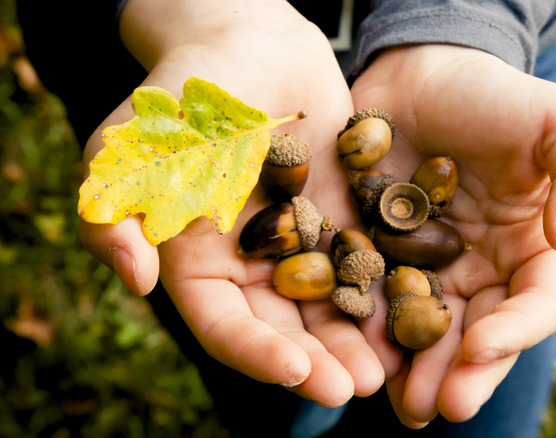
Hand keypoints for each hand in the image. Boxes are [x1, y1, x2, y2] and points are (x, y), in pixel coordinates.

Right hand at [78, 0, 382, 405]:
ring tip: (387, 371)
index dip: (256, 353)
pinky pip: (364, 261)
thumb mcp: (131, 145)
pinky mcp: (341, 218)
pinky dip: (384, 291)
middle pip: (282, 328)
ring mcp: (301, 243)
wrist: (251, 43)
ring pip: (328, 306)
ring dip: (354, 340)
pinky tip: (412, 314)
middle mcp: (251, 263)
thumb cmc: (184, 91)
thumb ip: (114, 210)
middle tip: (354, 389)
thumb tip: (137, 279)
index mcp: (197, 261)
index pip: (224, 324)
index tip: (295, 372)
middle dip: (316, 362)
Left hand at [349, 44, 555, 425]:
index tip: (482, 346)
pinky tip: (355, 354)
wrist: (424, 73)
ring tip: (401, 404)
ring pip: (424, 328)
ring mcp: (428, 266)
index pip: (534, 303)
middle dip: (459, 373)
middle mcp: (481, 269)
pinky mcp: (379, 252)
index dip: (515, 331)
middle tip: (437, 407)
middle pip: (477, 332)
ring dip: (414, 369)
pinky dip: (366, 328)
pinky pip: (372, 295)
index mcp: (531, 249)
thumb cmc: (498, 96)